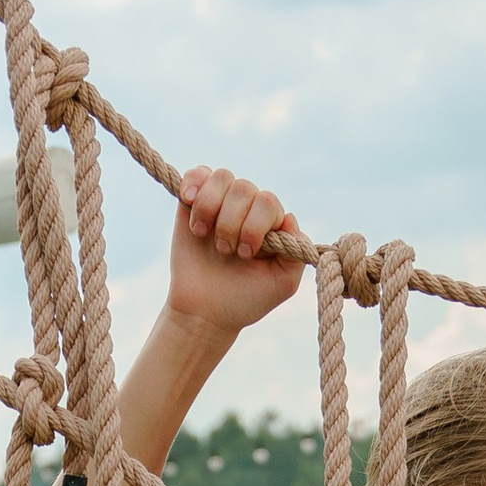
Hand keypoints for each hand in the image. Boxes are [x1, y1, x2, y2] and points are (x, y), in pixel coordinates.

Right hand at [166, 167, 304, 340]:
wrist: (203, 313)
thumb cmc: (244, 299)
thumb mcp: (282, 284)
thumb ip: (296, 253)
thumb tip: (289, 217)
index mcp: (270, 224)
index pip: (269, 202)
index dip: (255, 225)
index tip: (246, 255)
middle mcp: (248, 209)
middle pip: (245, 188)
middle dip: (232, 222)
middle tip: (225, 251)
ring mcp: (221, 203)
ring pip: (222, 177)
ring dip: (211, 207)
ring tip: (204, 235)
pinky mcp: (193, 202)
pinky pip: (198, 173)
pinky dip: (194, 183)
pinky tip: (189, 200)